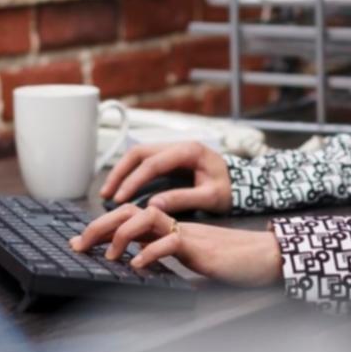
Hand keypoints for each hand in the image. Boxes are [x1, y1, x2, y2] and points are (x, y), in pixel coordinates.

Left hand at [69, 204, 281, 287]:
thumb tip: (145, 274)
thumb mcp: (192, 262)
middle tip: (78, 244)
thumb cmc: (233, 262)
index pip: (131, 218)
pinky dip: (150, 253)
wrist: (266, 258)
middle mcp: (175, 226)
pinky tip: (139, 266)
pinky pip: (171, 242)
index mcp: (171, 228)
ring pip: (147, 218)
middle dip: (100, 225)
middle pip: (131, 212)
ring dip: (122, 235)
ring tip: (109, 255)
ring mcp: (187, 233)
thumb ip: (171, 262)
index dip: (104, 227)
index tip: (82, 242)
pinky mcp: (201, 247)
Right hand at [99, 141, 233, 213]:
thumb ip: (182, 199)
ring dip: (122, 171)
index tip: (120, 198)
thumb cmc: (231, 189)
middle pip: (140, 152)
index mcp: (190, 151)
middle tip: (107, 194)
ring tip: (109, 191)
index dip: (133, 181)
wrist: (243, 182)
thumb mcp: (210, 198)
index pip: (153, 163)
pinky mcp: (171, 157)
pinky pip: (145, 160)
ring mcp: (174, 149)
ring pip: (139, 154)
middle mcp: (179, 145)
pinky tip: (122, 187)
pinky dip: (131, 172)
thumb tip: (153, 205)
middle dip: (120, 172)